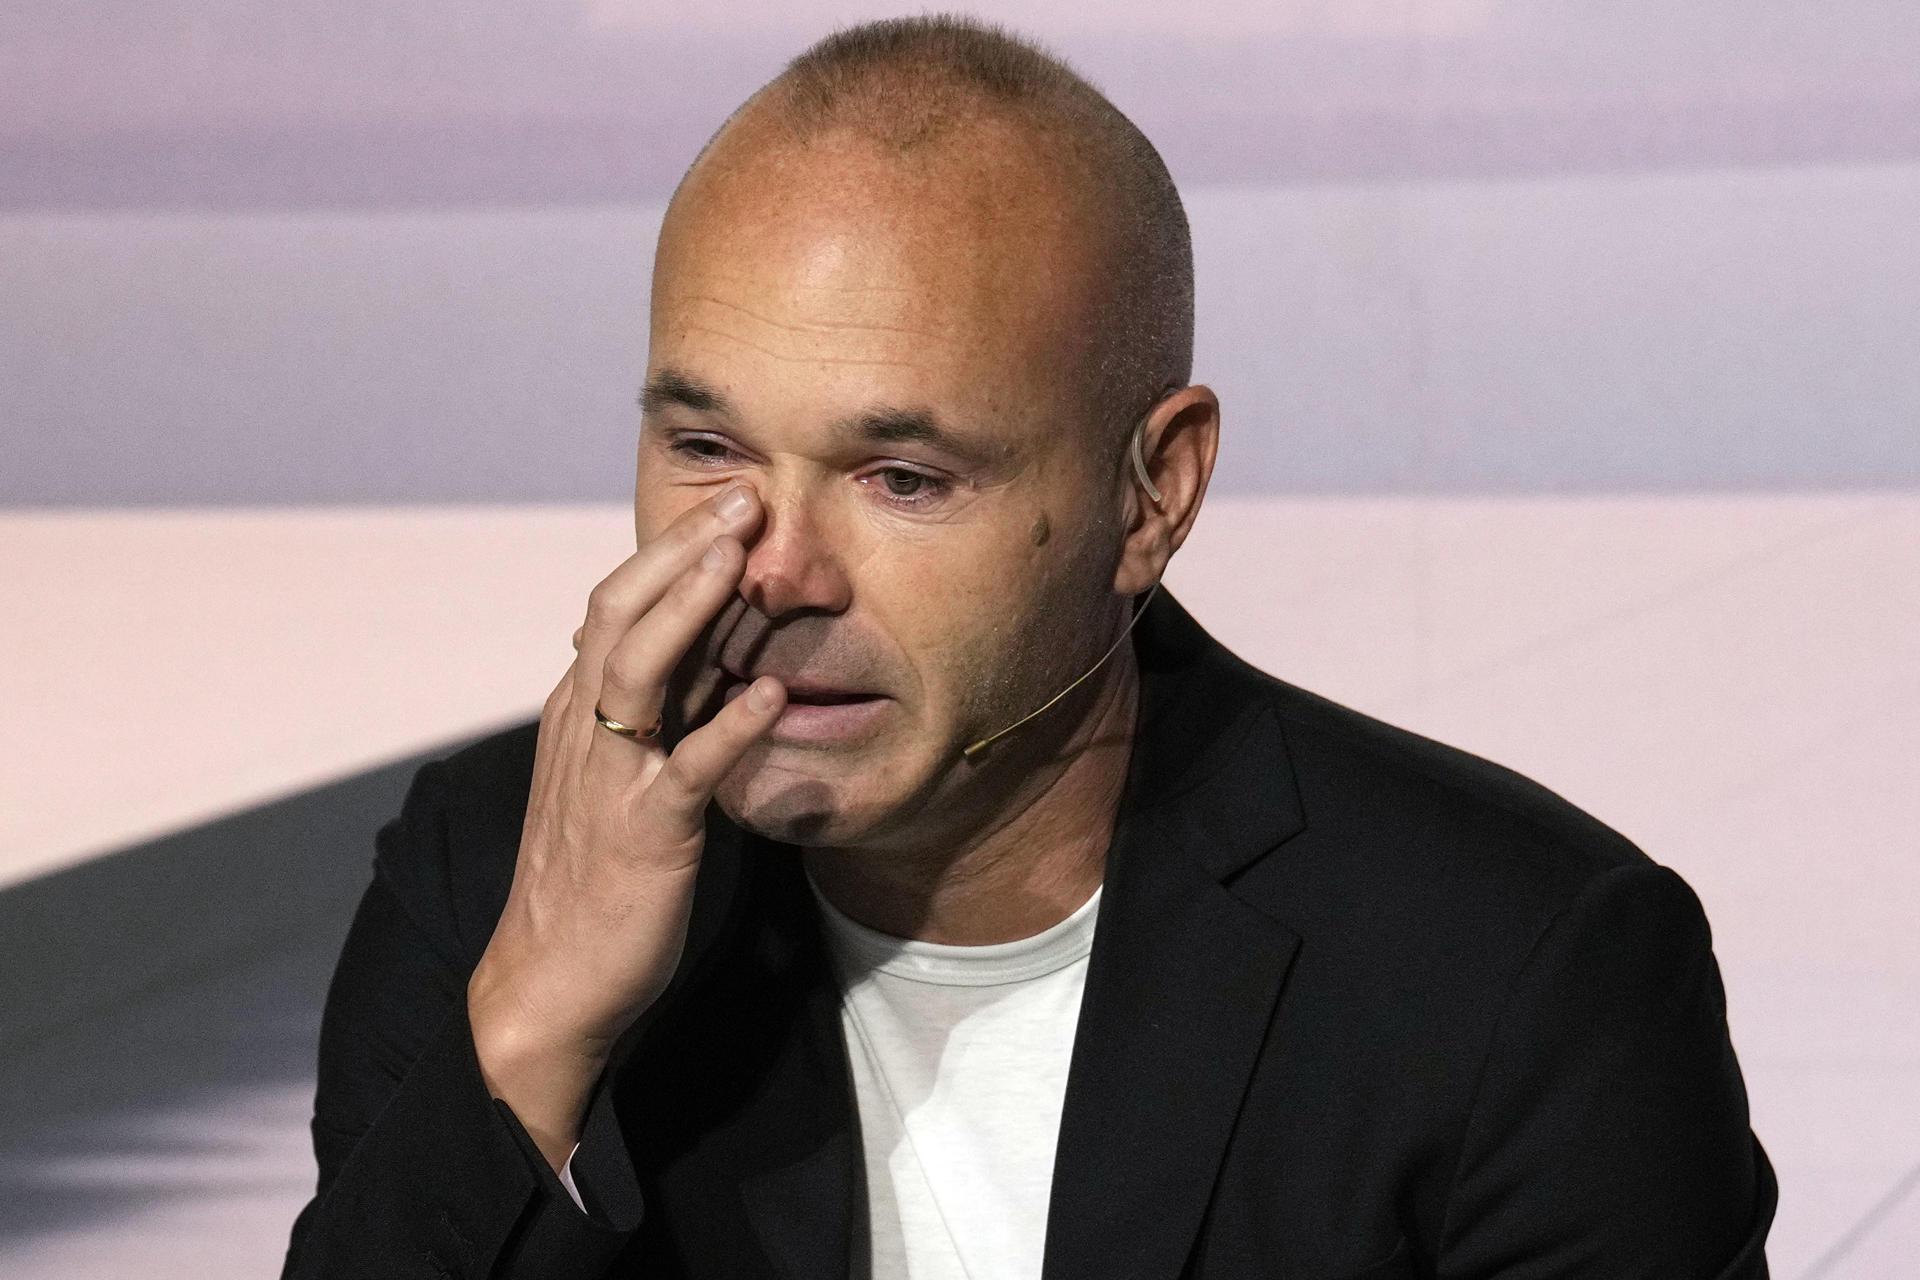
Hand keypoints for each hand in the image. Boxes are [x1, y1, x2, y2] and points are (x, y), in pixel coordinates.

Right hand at [465, 482, 784, 1171]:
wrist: (550, 981)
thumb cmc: (591, 877)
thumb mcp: (615, 777)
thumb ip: (653, 715)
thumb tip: (706, 655)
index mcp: (580, 712)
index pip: (613, 608)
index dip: (666, 552)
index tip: (724, 504)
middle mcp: (587, 730)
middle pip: (623, 615)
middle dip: (681, 552)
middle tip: (744, 498)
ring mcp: (611, 778)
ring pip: (639, 671)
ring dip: (690, 609)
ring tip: (740, 560)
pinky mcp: (644, 833)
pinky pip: (687, 770)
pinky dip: (728, 728)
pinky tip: (772, 697)